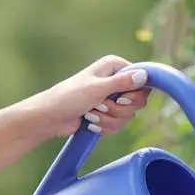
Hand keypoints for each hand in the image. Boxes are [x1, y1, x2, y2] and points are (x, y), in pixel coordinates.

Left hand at [27, 55, 150, 139]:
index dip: (135, 93)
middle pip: (138, 101)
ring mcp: (112, 99)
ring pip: (128, 116)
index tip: (120, 99)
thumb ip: (122, 82)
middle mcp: (116, 81)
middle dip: (118, 109)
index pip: (144, 79)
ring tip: (89, 115)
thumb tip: (144, 75)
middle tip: (99, 106)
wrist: (49, 118)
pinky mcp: (107, 115)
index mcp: (115, 67)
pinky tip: (90, 124)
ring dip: (108, 119)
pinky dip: (104, 127)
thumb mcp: (96, 88)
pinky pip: (118, 125)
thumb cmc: (68, 98)